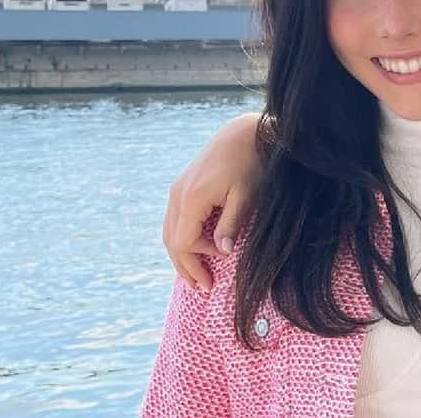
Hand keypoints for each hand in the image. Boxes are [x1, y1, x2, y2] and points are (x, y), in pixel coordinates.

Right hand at [161, 112, 260, 291]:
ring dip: (181, 254)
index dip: (197, 263)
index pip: (184, 243)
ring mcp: (178, 189)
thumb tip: (221, 253)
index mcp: (192, 199)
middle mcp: (178, 194)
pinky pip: (175, 218)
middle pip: (171, 240)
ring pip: (169, 230)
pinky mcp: (183, 185)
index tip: (214, 278)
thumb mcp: (247, 195)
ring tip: (195, 274)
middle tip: (201, 287)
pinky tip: (197, 247)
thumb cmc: (251, 163)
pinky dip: (182, 237)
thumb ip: (231, 224)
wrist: (243, 132)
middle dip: (185, 265)